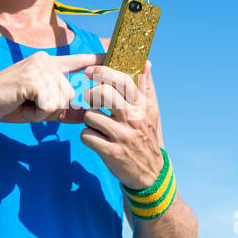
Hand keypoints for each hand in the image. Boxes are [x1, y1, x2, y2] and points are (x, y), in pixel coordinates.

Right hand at [0, 51, 103, 123]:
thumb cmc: (10, 104)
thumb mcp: (40, 107)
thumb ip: (64, 109)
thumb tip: (86, 116)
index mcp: (48, 63)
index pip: (78, 59)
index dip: (97, 58)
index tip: (114, 55)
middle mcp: (46, 61)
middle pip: (70, 92)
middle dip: (53, 107)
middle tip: (31, 104)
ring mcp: (39, 68)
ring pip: (62, 99)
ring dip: (44, 110)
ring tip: (25, 104)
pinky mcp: (33, 78)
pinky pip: (50, 104)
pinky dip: (38, 112)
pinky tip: (22, 104)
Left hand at [81, 61, 163, 189]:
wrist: (151, 175)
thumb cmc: (146, 137)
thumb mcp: (152, 113)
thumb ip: (146, 87)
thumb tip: (145, 62)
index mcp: (144, 107)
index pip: (124, 80)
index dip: (104, 72)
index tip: (90, 71)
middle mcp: (134, 119)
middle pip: (103, 94)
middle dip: (90, 95)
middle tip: (90, 100)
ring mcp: (122, 136)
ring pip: (90, 116)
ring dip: (89, 120)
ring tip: (98, 126)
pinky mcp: (111, 153)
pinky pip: (86, 135)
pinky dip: (86, 137)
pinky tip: (96, 139)